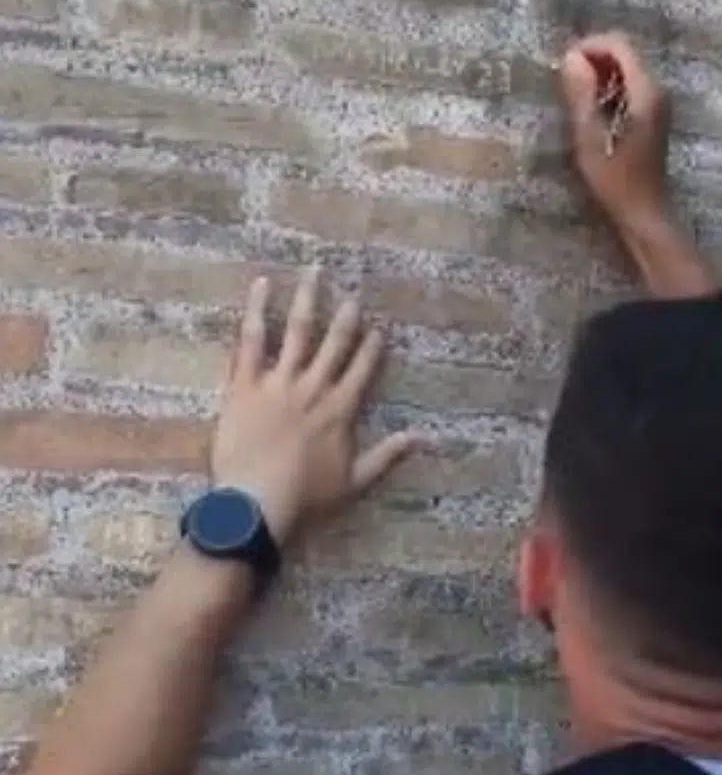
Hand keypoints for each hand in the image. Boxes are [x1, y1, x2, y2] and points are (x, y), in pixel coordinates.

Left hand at [210, 267, 419, 544]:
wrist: (257, 502)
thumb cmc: (307, 497)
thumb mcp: (355, 481)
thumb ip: (387, 456)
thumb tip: (423, 438)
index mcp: (341, 410)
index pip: (363, 369)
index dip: (373, 347)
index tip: (380, 327)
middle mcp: (314, 388)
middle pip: (335, 343)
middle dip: (346, 316)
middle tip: (353, 293)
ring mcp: (279, 382)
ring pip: (297, 331)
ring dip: (307, 299)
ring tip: (314, 272)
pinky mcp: (245, 384)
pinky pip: (251, 340)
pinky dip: (256, 311)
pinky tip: (261, 285)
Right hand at [558, 31, 668, 223]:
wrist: (644, 214)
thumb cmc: (615, 181)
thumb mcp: (590, 138)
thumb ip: (581, 94)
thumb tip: (570, 57)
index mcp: (646, 93)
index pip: (619, 44)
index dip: (589, 46)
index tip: (564, 64)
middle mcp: (657, 92)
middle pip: (624, 53)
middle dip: (593, 58)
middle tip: (565, 80)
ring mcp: (658, 104)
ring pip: (626, 70)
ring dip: (599, 74)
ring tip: (574, 96)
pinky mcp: (652, 116)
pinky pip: (630, 87)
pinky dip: (608, 89)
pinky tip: (591, 110)